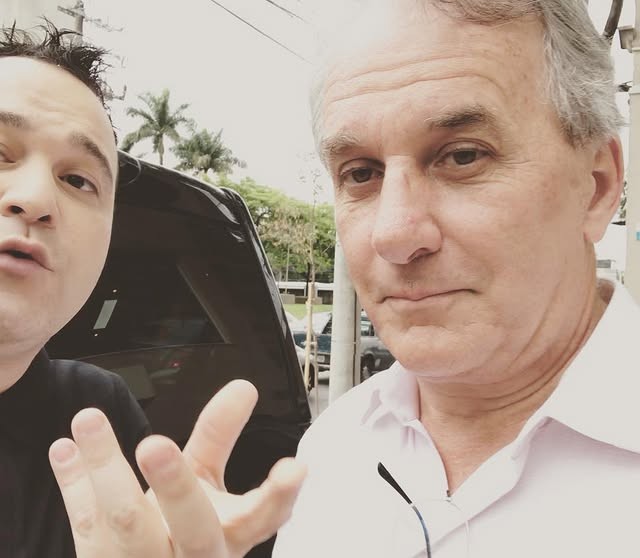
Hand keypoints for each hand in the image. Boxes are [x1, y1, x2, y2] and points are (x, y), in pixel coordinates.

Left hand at [48, 380, 305, 556]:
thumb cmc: (184, 528)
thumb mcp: (210, 484)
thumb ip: (221, 436)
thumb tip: (243, 387)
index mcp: (229, 534)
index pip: (262, 518)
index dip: (279, 496)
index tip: (293, 468)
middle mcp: (195, 554)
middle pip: (194, 529)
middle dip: (176, 486)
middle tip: (156, 446)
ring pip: (129, 522)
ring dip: (106, 467)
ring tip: (89, 420)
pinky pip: (86, 525)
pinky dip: (74, 483)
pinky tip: (64, 449)